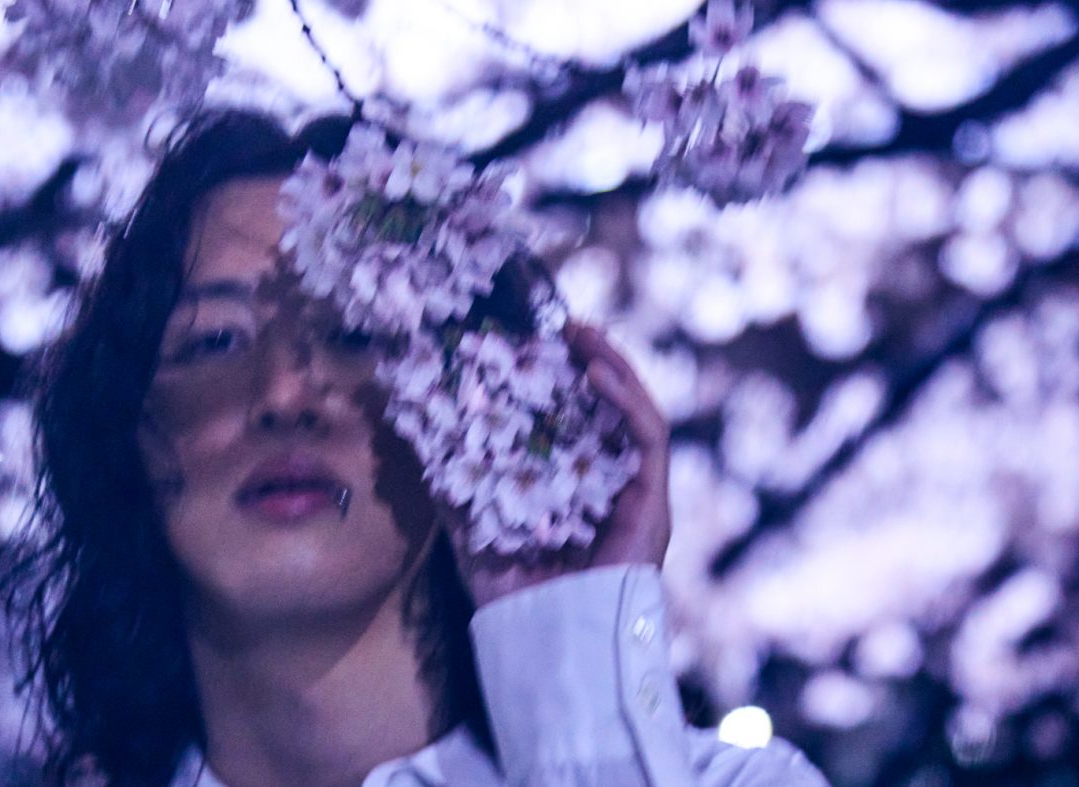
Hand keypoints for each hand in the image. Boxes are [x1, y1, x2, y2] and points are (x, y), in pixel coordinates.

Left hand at [446, 321, 672, 609]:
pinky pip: (648, 438)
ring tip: (582, 333)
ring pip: (637, 414)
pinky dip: (626, 399)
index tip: (537, 345)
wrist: (548, 648)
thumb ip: (456, 495)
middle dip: (594, 361)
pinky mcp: (654, 504)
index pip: (581, 424)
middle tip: (564, 325)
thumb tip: (424, 449)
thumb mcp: (474, 534)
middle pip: (613, 411)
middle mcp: (616, 490)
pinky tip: (596, 372)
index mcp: (581, 494)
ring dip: (614, 366)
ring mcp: (639, 497)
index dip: (564, 382)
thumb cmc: (515, 603)